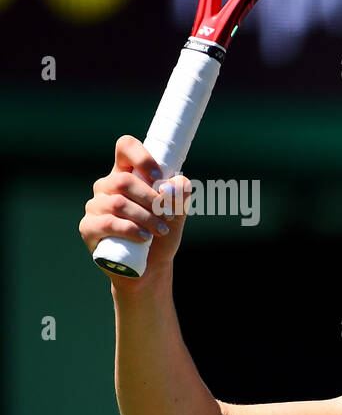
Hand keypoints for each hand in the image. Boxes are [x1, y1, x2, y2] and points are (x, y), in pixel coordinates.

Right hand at [79, 135, 190, 284]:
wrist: (151, 267)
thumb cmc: (161, 234)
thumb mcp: (177, 213)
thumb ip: (180, 195)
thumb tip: (177, 183)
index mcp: (126, 174)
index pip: (125, 147)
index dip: (141, 157)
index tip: (159, 177)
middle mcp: (107, 187)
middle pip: (123, 180)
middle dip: (151, 199)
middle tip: (167, 215)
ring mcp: (95, 207)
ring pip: (117, 202)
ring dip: (145, 217)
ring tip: (160, 230)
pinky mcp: (89, 227)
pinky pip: (107, 223)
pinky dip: (130, 230)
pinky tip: (144, 238)